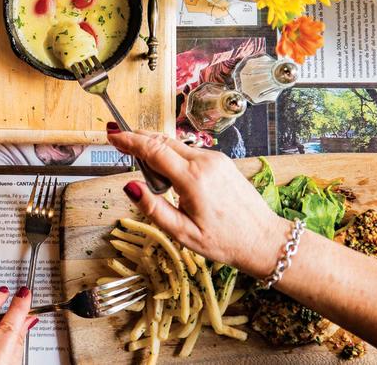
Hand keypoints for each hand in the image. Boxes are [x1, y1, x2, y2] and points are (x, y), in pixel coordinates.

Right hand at [105, 126, 290, 276]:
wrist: (264, 240)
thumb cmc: (225, 242)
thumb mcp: (183, 233)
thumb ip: (153, 208)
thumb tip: (130, 186)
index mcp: (193, 179)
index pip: (153, 149)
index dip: (129, 140)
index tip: (112, 134)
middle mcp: (205, 162)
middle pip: (162, 141)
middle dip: (138, 140)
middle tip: (119, 144)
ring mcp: (215, 159)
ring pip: (175, 145)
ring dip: (156, 151)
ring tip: (150, 175)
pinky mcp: (221, 161)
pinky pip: (188, 152)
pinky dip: (172, 156)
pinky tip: (170, 175)